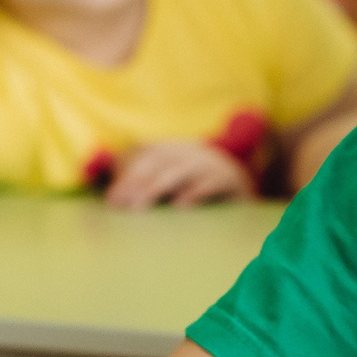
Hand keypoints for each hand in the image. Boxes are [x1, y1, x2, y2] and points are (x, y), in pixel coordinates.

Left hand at [104, 141, 255, 209]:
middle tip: (121, 206)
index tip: (112, 201)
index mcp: (173, 150)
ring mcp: (209, 164)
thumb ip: (145, 185)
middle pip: (157, 163)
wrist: (244, 187)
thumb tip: (113, 198)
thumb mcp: (172, 182)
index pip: (144, 158)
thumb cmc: (198, 188)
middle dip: (136, 183)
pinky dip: (194, 193)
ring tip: (139, 207)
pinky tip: (179, 206)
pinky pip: (210, 183)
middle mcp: (190, 152)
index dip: (126, 177)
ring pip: (179, 172)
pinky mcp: (229, 179)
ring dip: (156, 188)